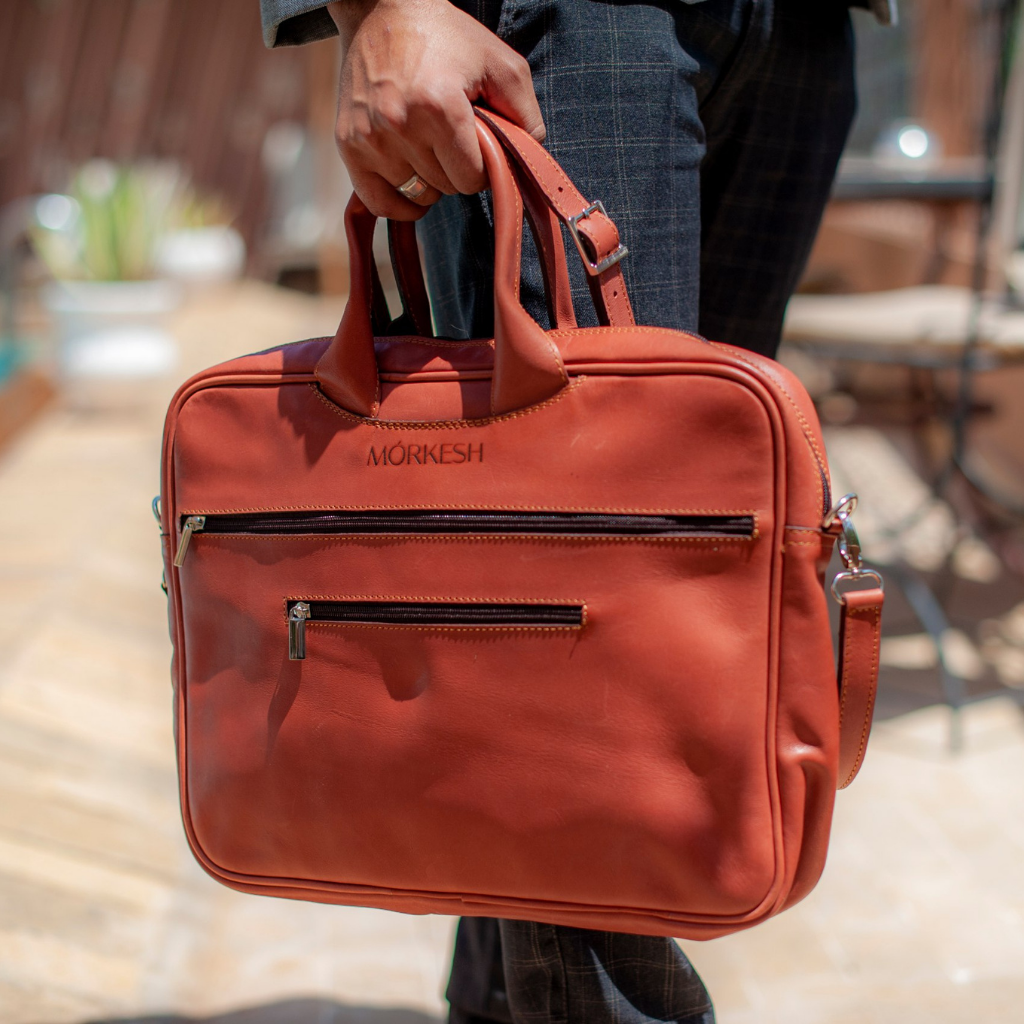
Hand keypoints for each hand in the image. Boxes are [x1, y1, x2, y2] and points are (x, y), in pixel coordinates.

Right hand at [327, 0, 544, 219]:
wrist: (381, 9)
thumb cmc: (447, 37)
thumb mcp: (501, 63)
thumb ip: (526, 114)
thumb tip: (530, 161)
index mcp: (440, 107)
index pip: (472, 179)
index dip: (483, 167)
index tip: (479, 145)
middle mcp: (400, 125)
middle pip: (445, 188)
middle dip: (456, 169)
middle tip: (452, 137)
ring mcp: (370, 137)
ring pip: (417, 195)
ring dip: (430, 180)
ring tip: (429, 146)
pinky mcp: (348, 143)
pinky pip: (378, 202)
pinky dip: (398, 203)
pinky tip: (412, 185)